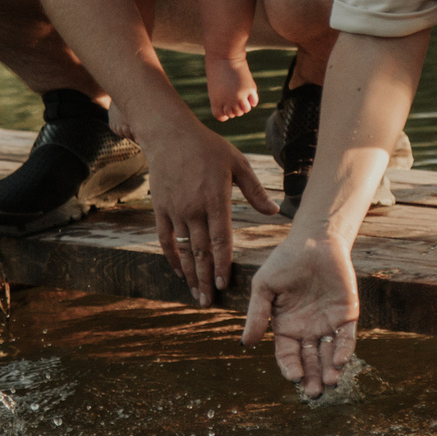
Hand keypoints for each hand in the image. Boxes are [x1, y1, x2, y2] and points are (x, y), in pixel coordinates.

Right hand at [141, 117, 275, 305]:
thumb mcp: (237, 164)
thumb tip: (275, 212)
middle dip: (206, 278)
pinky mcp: (161, 209)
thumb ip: (256, 192)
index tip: (225, 284)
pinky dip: (172, 258)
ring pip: (183, 250)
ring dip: (190, 275)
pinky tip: (179, 273)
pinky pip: (166, 239)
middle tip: (210, 301)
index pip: (220, 239)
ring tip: (196, 295)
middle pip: (201, 251)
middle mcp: (194, 209)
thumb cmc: (208, 147)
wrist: (169, 134)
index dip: (223, 264)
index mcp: (216, 199)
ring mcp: (175, 210)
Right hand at [241, 230, 359, 395]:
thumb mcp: (264, 287)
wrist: (314, 241)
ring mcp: (328, 324)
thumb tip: (245, 343)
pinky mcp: (347, 315)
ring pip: (329, 355)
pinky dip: (344, 350)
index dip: (290, 368)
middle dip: (312, 378)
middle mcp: (307, 331)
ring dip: (330, 371)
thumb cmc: (285, 262)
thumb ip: (257, 314)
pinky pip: (346, 338)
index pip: (288, 355)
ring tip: (330, 384)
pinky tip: (341, 362)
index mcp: (286, 327)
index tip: (293, 378)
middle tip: (314, 393)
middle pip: (310, 361)